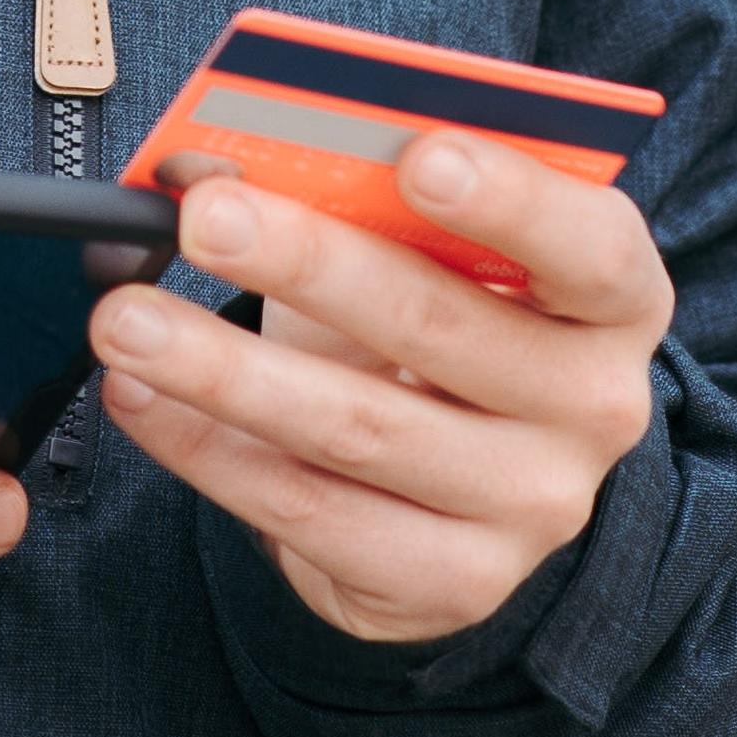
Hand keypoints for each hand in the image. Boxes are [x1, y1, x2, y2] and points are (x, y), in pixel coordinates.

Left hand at [86, 134, 671, 647]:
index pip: (589, 244)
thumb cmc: (436, 320)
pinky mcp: (452, 582)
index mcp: (613, 299)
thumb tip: (209, 156)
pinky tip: (141, 401)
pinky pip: (312, 515)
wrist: (460, 488)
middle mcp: (594, 408)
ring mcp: (530, 508)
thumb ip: (358, 198)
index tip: (416, 154)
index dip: (509, 198)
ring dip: (223, 369)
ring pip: (357, 429)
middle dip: (308, 262)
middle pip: (441, 326)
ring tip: (123, 319)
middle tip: (203, 216)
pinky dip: (211, 453)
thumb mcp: (426, 253)